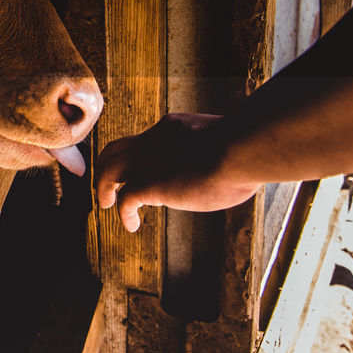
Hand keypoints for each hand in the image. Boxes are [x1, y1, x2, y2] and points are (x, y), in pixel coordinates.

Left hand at [94, 113, 259, 230]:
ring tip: (107, 204)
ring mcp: (150, 159)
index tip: (146, 174)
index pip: (146, 139)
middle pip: (116, 149)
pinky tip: (132, 225)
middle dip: (107, 167)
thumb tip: (235, 171)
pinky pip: (125, 198)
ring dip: (103, 187)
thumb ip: (218, 154)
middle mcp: (156, 139)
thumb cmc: (249, 147)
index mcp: (175, 127)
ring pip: (109, 169)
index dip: (140, 156)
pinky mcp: (151, 182)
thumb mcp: (229, 144)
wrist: (243, 148)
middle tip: (109, 186)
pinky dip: (124, 212)